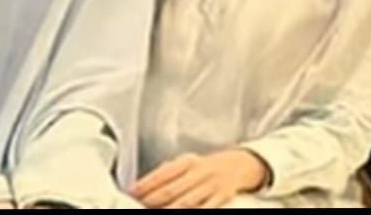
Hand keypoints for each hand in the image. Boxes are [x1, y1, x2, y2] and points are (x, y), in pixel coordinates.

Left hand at [131, 149, 268, 208]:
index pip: (160, 174)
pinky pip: (206, 207)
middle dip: (152, 200)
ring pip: (186, 201)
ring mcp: (210, 185)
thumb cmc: (208, 166)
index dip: (144, 185)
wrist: (240, 164)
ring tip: (156, 212)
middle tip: (138, 205)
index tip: (130, 192)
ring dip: (170, 209)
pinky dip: (194, 212)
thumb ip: (169, 172)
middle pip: (170, 189)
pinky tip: (184, 214)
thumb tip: (145, 183)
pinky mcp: (222, 197)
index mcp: (186, 162)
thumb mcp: (188, 163)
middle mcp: (197, 172)